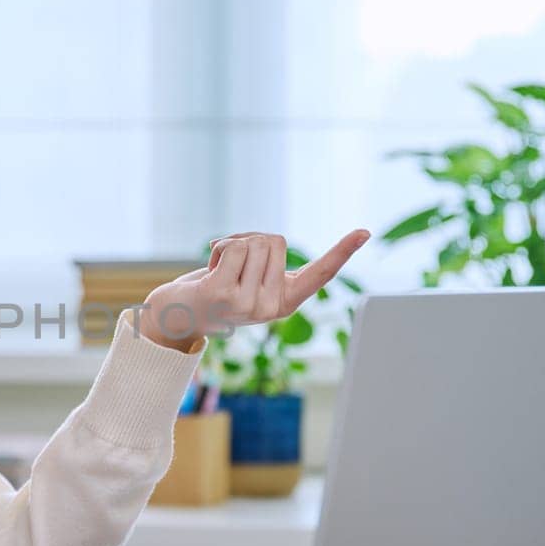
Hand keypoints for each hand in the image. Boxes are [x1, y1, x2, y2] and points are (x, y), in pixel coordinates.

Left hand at [135, 230, 370, 351]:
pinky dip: (219, 247)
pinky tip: (209, 270)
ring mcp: (249, 303)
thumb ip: (266, 263)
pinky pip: (234, 246)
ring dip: (232, 244)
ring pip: (255, 241)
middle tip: (231, 264)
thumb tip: (265, 244)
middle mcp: (271, 307)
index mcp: (285, 301)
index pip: (321, 274)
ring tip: (220, 268)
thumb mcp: (249, 278)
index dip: (343, 251)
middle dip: (251, 240)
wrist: (179, 314)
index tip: (365, 231)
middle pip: (276, 241)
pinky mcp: (224, 294)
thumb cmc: (217, 289)